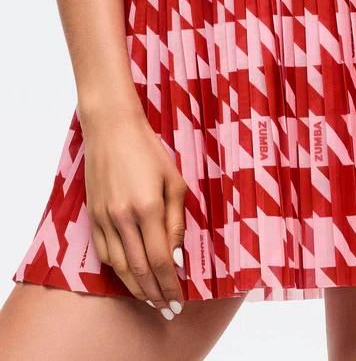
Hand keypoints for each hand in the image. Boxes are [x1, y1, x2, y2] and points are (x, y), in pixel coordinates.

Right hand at [81, 107, 187, 320]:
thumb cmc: (150, 151)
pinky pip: (103, 252)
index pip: (161, 259)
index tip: (180, 300)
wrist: (113, 130)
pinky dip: (116, 270)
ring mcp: (104, 217)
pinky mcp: (92, 215)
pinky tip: (128, 277)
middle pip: (139, 269)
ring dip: (135, 287)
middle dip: (155, 293)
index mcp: (149, 207)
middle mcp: (124, 217)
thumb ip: (176, 220)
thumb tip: (178, 256)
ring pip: (118, 266)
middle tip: (168, 310)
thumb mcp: (174, 181)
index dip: (171, 284)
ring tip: (150, 299)